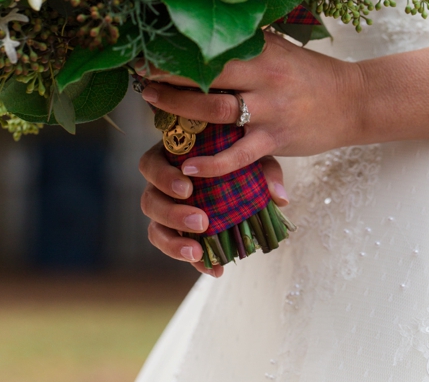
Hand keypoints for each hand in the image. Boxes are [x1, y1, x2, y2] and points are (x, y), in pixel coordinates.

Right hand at [138, 143, 288, 276]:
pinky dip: (193, 261)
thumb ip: (266, 172)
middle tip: (201, 221)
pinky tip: (214, 270)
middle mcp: (160, 187)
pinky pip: (175, 249)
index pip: (151, 164)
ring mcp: (165, 212)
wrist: (244, 179)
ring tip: (197, 251)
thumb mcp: (255, 159)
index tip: (187, 189)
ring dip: (173, 242)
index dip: (163, 177)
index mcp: (170, 160)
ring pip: (155, 229)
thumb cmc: (241, 160)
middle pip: (149, 201)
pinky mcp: (176, 234)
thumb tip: (279, 198)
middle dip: (172, 214)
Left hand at [139, 30, 362, 178]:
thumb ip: (245, 43)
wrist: (355, 100)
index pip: (211, 49)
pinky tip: (187, 166)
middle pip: (206, 75)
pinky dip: (211, 163)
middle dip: (168, 77)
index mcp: (261, 52)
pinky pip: (237, 155)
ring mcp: (269, 110)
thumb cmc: (308, 74)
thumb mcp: (278, 49)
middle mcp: (263, 78)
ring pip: (214, 110)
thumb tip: (205, 26)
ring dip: (179, 109)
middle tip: (141, 79)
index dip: (176, 51)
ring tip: (153, 108)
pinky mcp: (276, 140)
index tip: (147, 50)